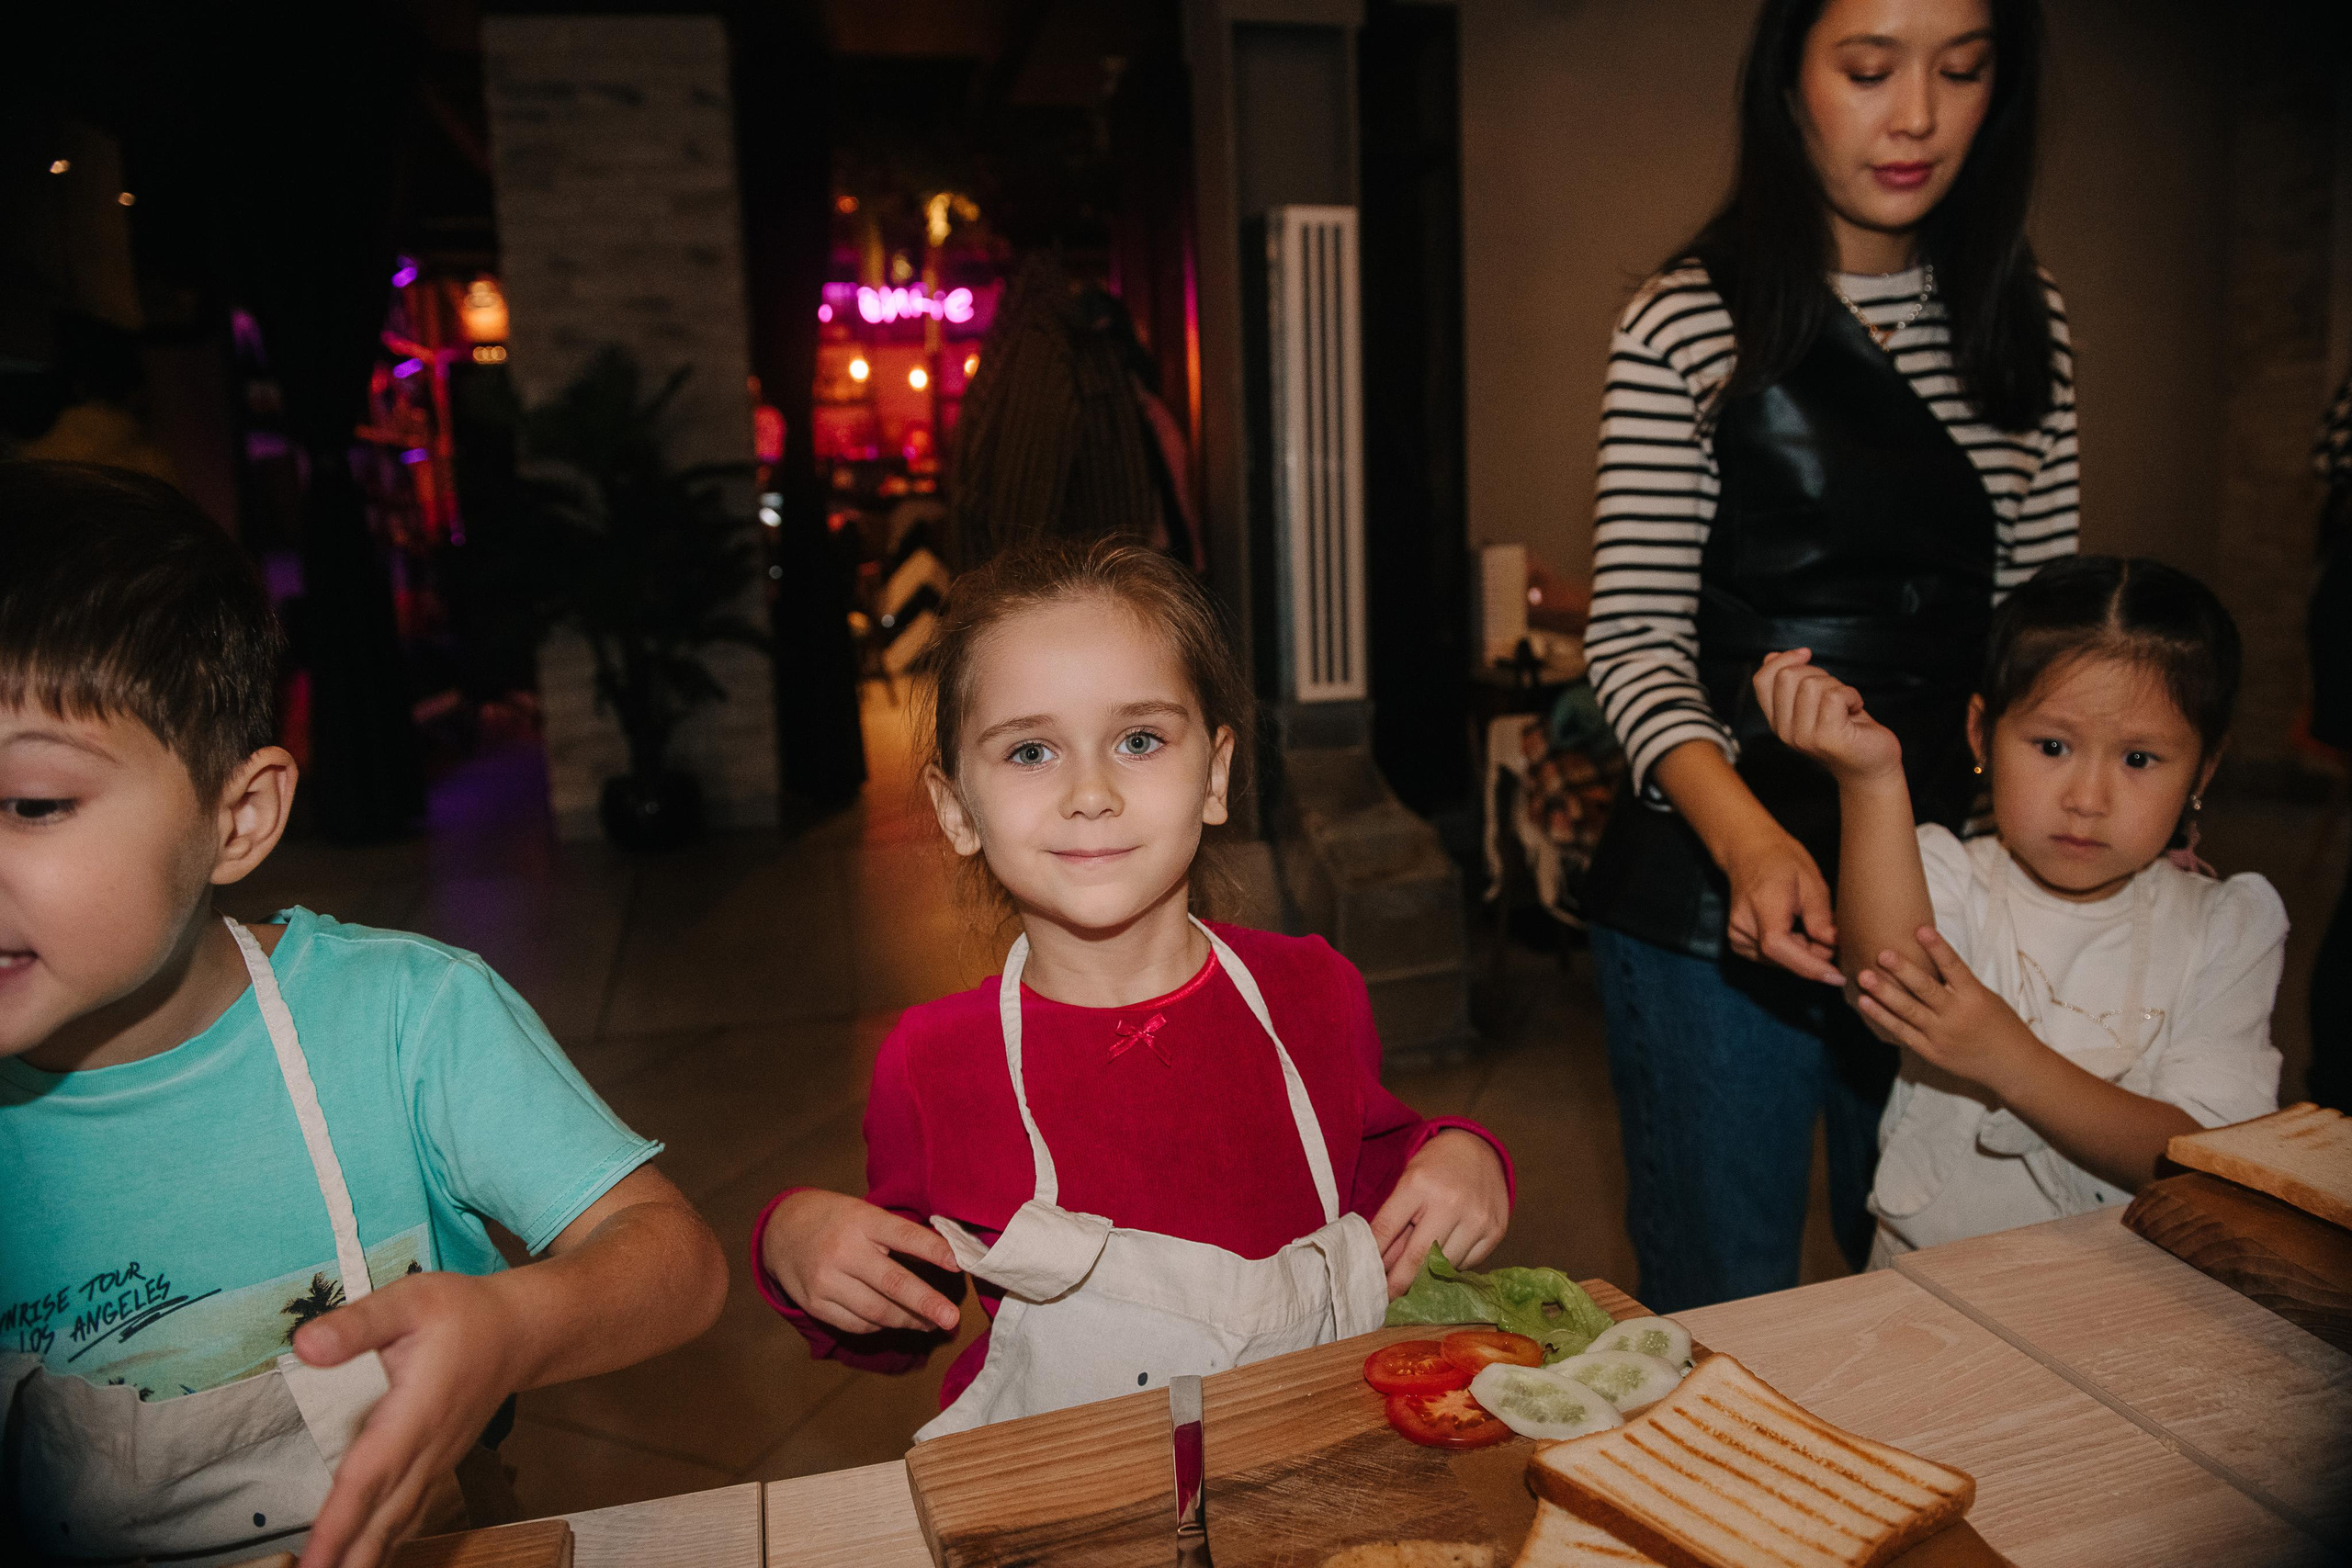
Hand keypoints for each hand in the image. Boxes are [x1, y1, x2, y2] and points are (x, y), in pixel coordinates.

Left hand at [293, 1270, 525, 1567]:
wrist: (523, 1331)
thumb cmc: (467, 1314)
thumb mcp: (410, 1301)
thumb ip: (358, 1324)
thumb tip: (305, 1346)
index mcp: (413, 1414)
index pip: (367, 1478)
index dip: (338, 1525)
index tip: (314, 1563)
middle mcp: (426, 1449)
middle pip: (381, 1518)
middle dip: (348, 1559)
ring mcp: (436, 1462)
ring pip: (396, 1523)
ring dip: (365, 1558)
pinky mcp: (439, 1463)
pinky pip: (407, 1515)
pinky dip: (386, 1543)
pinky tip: (368, 1559)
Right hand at [760, 1189, 962, 1335]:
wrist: (781, 1230)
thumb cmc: (836, 1220)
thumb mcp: (864, 1213)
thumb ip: (896, 1234)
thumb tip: (945, 1259)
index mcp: (862, 1220)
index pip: (903, 1235)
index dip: (932, 1250)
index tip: (958, 1264)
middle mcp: (843, 1250)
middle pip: (892, 1282)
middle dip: (926, 1303)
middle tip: (952, 1319)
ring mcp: (826, 1280)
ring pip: (877, 1311)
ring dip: (908, 1320)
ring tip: (931, 1323)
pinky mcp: (815, 1304)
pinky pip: (857, 1323)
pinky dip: (881, 1325)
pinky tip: (896, 1321)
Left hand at [1369, 1130, 1509, 1297]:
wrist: (1478, 1149)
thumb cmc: (1434, 1168)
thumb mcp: (1406, 1183)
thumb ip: (1394, 1222)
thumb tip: (1381, 1265)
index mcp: (1418, 1184)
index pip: (1386, 1229)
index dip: (1374, 1260)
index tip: (1367, 1283)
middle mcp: (1450, 1202)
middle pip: (1418, 1257)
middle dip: (1399, 1283)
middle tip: (1387, 1300)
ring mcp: (1477, 1218)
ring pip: (1444, 1266)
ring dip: (1428, 1273)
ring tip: (1420, 1269)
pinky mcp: (1496, 1231)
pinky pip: (1468, 1264)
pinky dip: (1453, 1265)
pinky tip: (1447, 1252)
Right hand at [1718, 820, 1843, 983]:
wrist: (1749, 852)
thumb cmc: (1782, 861)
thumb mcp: (1811, 882)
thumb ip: (1821, 918)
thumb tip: (1834, 947)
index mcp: (1762, 905)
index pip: (1779, 946)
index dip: (1809, 965)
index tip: (1836, 977)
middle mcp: (1742, 925)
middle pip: (1782, 958)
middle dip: (1813, 956)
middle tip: (1829, 934)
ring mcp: (1736, 936)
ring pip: (1779, 961)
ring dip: (1801, 953)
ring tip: (1806, 924)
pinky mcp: (1738, 942)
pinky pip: (1770, 958)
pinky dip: (1789, 951)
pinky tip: (1792, 929)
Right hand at [1752, 649, 1900, 782]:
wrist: (1871, 764)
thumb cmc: (1847, 730)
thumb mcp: (1813, 702)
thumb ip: (1792, 683)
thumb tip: (1772, 656)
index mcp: (1778, 721)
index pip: (1762, 680)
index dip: (1782, 659)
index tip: (1805, 654)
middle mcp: (1785, 731)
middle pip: (1787, 676)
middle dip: (1817, 673)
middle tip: (1835, 692)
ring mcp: (1804, 737)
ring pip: (1811, 684)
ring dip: (1837, 686)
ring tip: (1846, 704)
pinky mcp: (1827, 737)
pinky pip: (1834, 695)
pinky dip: (1851, 695)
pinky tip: (1855, 708)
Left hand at [1853, 927, 2043, 1089]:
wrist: (2012, 1066)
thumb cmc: (2000, 1026)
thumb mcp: (1986, 998)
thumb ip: (1959, 983)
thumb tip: (1928, 960)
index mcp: (1975, 997)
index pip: (1953, 966)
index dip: (1937, 947)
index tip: (1920, 929)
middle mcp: (1956, 1015)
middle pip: (1925, 989)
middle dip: (1902, 970)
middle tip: (1882, 953)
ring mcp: (1941, 1035)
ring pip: (1908, 1010)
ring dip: (1884, 992)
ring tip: (1864, 976)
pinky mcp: (1931, 1051)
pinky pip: (1902, 1032)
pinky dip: (1882, 1017)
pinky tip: (1865, 1002)